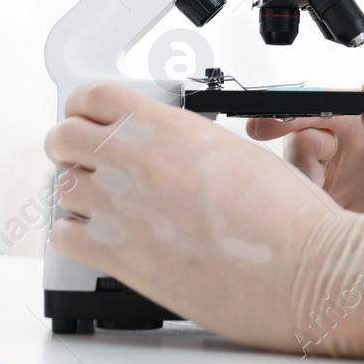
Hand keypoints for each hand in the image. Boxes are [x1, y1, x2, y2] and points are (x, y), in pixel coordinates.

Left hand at [45, 80, 363, 357]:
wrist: (302, 268)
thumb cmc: (287, 216)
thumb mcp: (237, 152)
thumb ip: (189, 144)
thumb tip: (172, 151)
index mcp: (169, 127)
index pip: (95, 95)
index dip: (85, 106)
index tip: (88, 117)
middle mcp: (137, 161)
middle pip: (63, 137)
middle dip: (71, 147)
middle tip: (85, 159)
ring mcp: (121, 207)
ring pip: (61, 188)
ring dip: (78, 193)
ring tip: (101, 204)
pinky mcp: (117, 256)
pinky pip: (63, 237)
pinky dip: (74, 236)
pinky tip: (97, 238)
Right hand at [247, 83, 363, 211]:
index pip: (319, 103)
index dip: (288, 108)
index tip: (265, 120)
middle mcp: (346, 142)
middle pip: (298, 135)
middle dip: (290, 150)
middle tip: (293, 173)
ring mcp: (337, 175)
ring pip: (295, 170)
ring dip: (296, 183)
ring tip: (316, 201)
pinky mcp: (332, 208)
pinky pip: (302, 204)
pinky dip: (298, 211)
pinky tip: (312, 222)